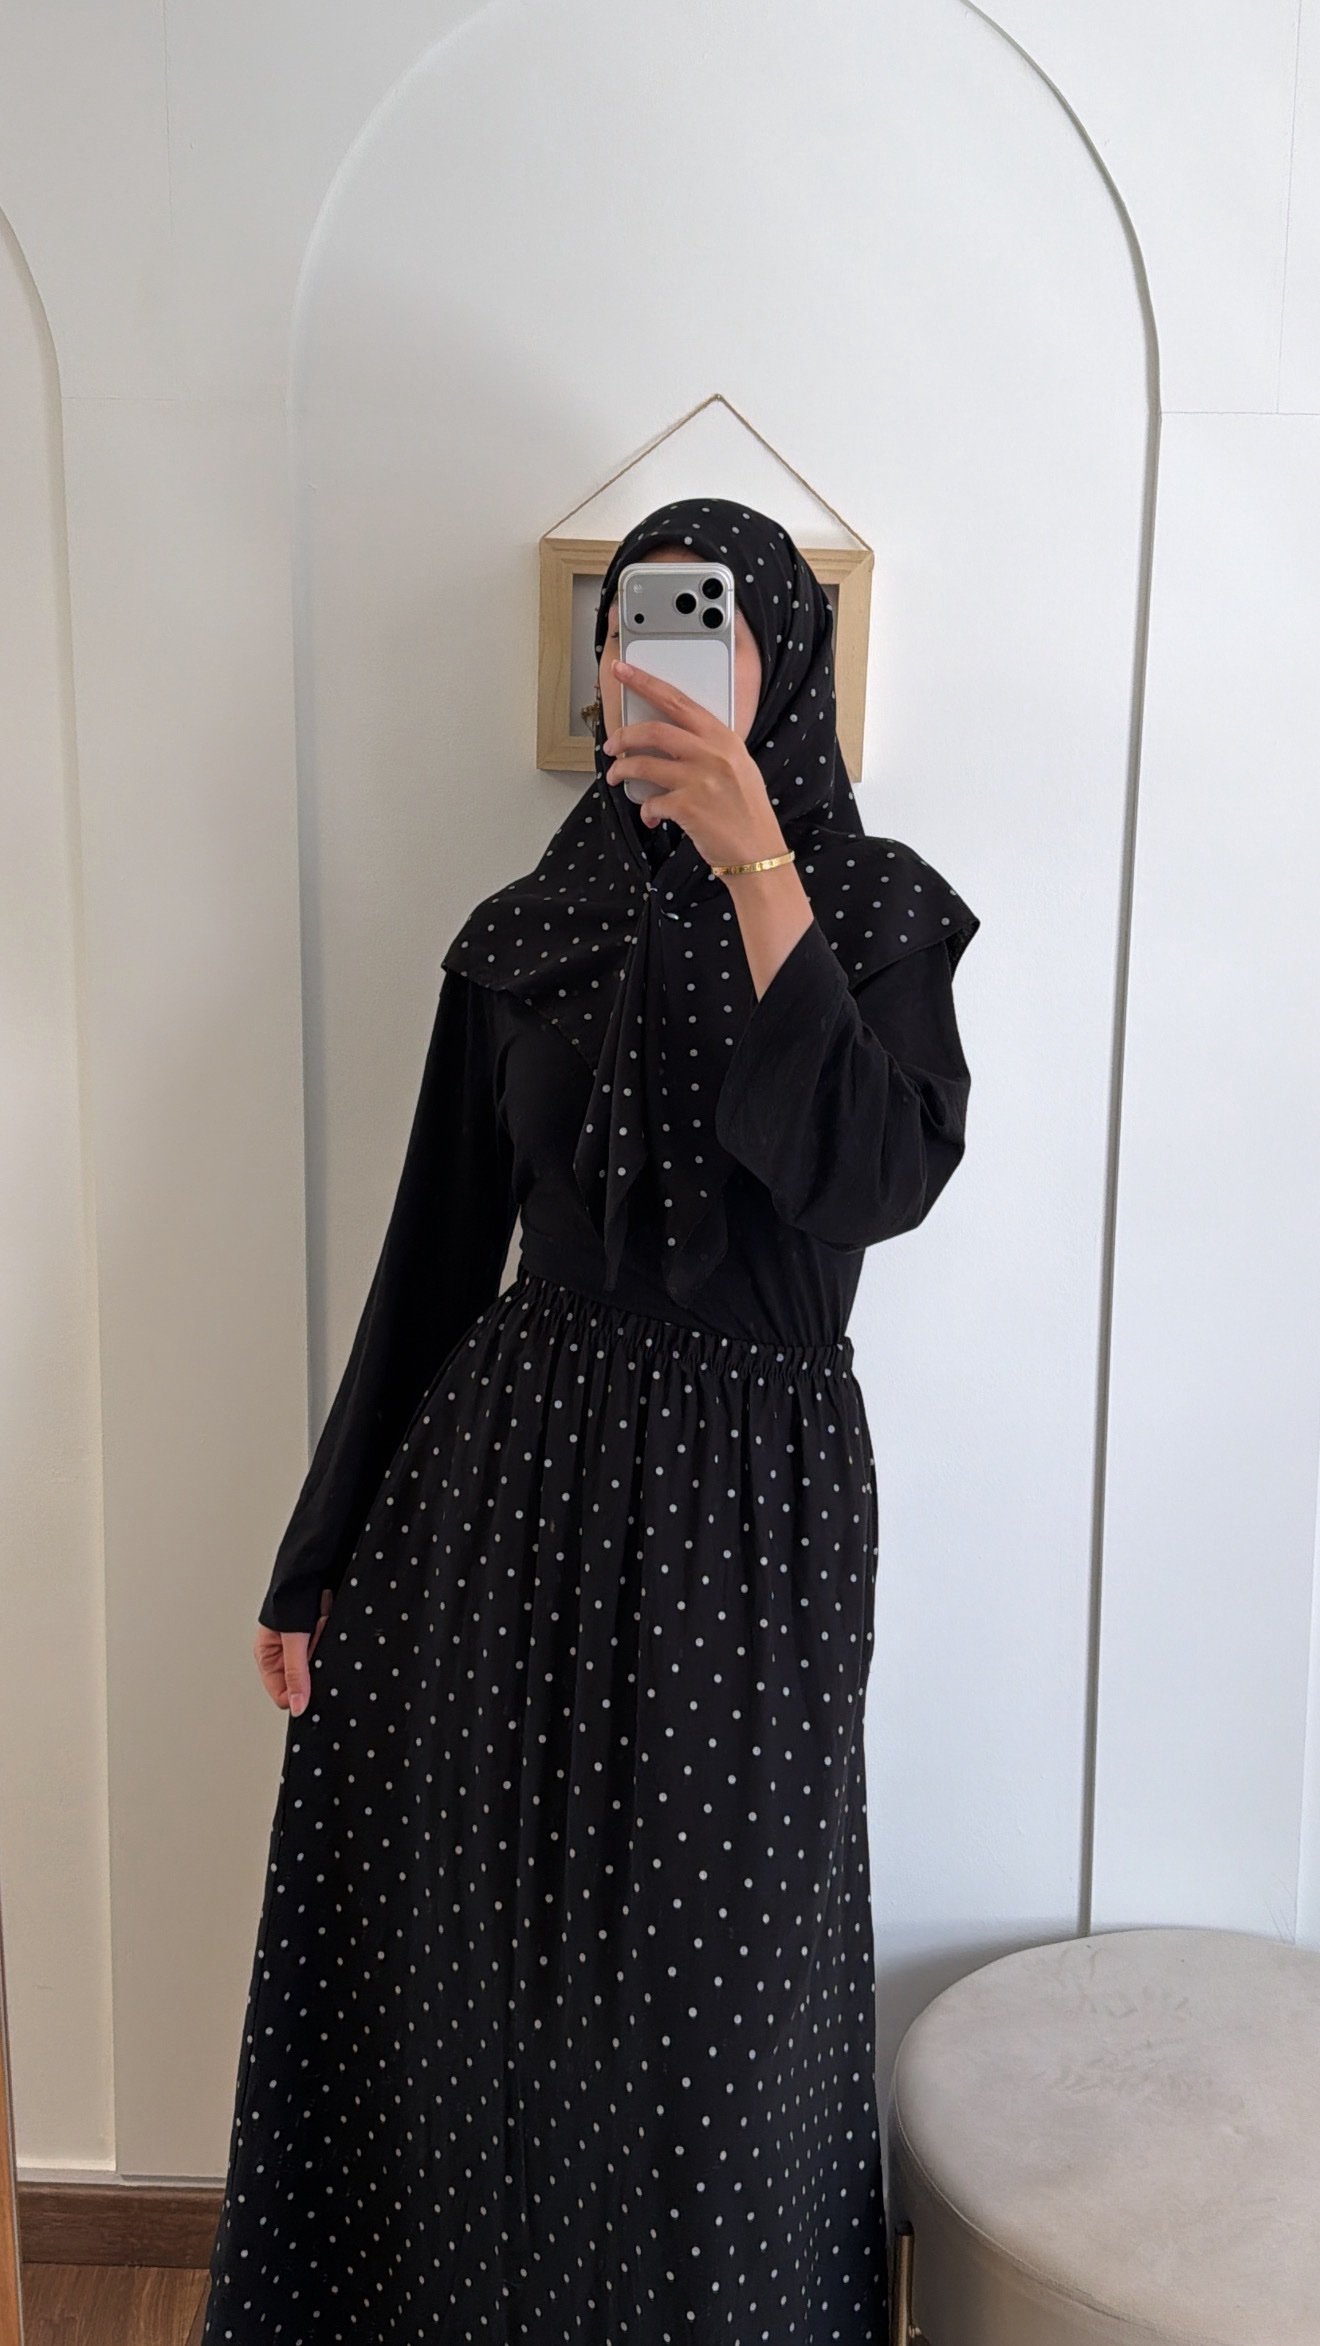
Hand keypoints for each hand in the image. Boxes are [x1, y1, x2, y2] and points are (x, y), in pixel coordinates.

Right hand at [254, 1588, 333, 1715]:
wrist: (312, 1563)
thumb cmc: (290, 1593)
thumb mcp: (292, 1638)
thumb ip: (296, 1673)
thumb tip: (298, 1706)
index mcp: (268, 1656)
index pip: (283, 1694)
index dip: (299, 1689)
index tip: (312, 1674)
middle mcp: (284, 1652)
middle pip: (305, 1677)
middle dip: (314, 1659)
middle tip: (315, 1633)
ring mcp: (304, 1643)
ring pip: (319, 1662)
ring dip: (322, 1641)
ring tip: (320, 1617)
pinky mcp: (320, 1634)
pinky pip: (329, 1647)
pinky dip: (329, 1633)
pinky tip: (326, 1615)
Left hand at [602, 660, 787, 871]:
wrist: (758, 851)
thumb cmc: (747, 811)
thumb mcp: (737, 766)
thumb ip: (709, 747)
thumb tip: (671, 738)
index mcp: (723, 737)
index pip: (677, 700)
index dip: (645, 683)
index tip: (622, 671)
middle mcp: (712, 754)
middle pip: (654, 730)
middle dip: (624, 734)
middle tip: (612, 743)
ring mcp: (700, 780)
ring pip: (643, 764)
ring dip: (622, 770)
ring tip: (617, 776)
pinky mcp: (688, 807)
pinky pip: (651, 802)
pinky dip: (645, 809)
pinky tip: (652, 816)